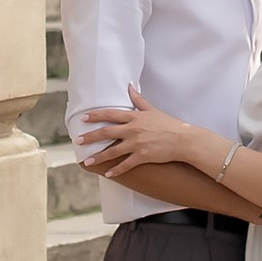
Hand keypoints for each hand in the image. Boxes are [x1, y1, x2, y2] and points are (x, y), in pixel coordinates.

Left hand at [83, 86, 207, 180]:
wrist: (183, 140)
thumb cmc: (169, 124)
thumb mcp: (153, 110)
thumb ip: (139, 100)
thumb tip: (130, 86)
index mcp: (135, 117)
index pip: (111, 114)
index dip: (95, 116)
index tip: (83, 118)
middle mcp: (133, 129)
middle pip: (107, 132)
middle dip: (90, 137)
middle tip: (78, 141)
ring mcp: (137, 144)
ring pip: (113, 151)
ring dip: (99, 157)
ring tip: (88, 162)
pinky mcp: (143, 156)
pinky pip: (126, 164)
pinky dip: (117, 170)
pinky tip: (108, 174)